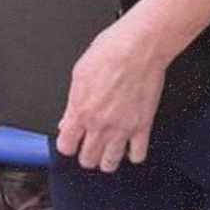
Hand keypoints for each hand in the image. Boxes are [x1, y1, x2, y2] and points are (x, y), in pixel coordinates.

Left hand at [55, 17, 167, 171]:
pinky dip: (133, 154)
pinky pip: (138, 155)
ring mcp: (122, 128)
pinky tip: (131, 145)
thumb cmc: (111, 50)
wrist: (140, 45)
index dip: (68, 145)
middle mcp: (100, 124)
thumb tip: (67, 120)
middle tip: (90, 144)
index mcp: (81, 111)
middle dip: (86, 154)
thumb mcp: (79, 73)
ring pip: (110, 163)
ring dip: (107, 159)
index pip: (66, 147)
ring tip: (108, 149)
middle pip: (87, 160)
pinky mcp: (143, 125)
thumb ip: (72, 102)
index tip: (72, 140)